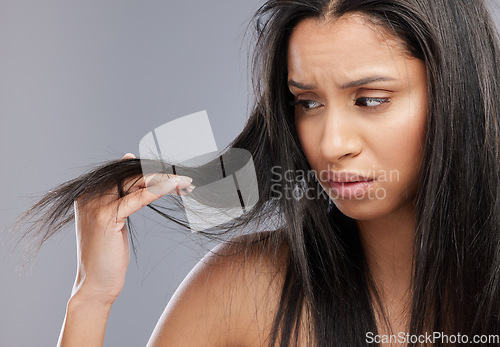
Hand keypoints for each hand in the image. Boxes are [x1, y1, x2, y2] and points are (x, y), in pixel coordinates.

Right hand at [71, 153, 193, 304]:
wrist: (95, 285)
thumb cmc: (108, 255)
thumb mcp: (115, 217)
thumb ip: (121, 192)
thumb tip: (128, 157)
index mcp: (89, 192)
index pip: (125, 171)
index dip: (153, 170)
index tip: (176, 175)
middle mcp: (88, 194)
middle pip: (131, 174)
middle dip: (162, 175)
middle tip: (186, 179)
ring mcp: (95, 204)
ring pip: (136, 182)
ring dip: (165, 180)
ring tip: (186, 183)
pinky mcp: (105, 216)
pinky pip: (137, 198)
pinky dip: (158, 190)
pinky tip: (174, 187)